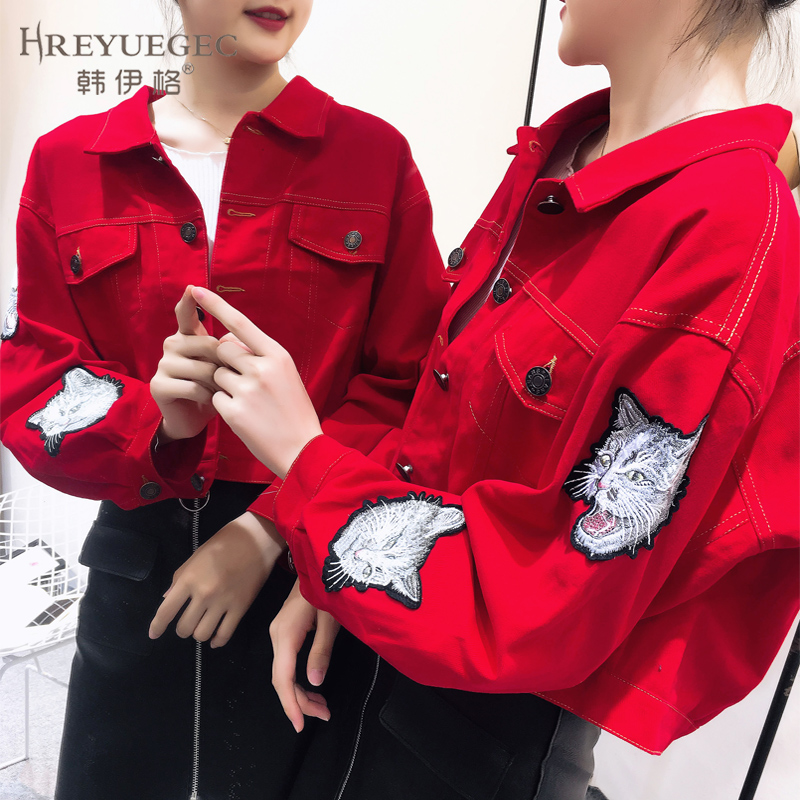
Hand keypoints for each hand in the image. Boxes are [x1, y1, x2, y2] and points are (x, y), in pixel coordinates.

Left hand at [149, 512, 285, 646]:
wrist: (256, 539)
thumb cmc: (223, 543)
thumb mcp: (195, 557)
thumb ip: (180, 579)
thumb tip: (166, 598)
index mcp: (188, 579)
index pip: (166, 611)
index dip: (157, 626)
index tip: (154, 634)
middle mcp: (203, 594)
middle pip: (184, 627)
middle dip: (182, 629)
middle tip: (188, 622)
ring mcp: (223, 602)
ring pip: (202, 634)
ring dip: (199, 634)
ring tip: (203, 626)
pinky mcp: (240, 608)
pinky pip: (225, 634)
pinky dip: (217, 641)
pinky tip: (215, 639)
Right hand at [150, 286, 220, 442]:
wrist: (195, 420)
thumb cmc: (214, 388)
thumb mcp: (223, 365)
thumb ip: (229, 347)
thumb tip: (237, 335)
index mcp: (188, 336)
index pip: (186, 313)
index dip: (189, 301)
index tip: (193, 287)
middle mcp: (172, 345)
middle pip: (208, 344)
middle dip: (226, 364)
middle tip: (228, 379)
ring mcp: (163, 364)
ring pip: (203, 368)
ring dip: (218, 383)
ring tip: (219, 391)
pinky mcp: (159, 385)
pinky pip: (194, 387)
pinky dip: (208, 397)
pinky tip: (209, 401)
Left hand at [191, 286, 322, 477]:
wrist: (302, 448)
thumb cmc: (293, 409)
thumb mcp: (285, 375)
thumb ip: (258, 355)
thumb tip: (226, 339)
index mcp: (277, 355)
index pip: (240, 323)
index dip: (215, 305)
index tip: (194, 289)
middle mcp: (261, 368)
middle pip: (222, 348)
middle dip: (224, 361)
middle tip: (243, 380)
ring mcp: (246, 390)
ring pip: (215, 374)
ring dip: (224, 385)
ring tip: (248, 402)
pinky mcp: (233, 411)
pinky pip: (214, 398)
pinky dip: (224, 406)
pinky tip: (244, 417)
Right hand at [270, 579, 340, 731]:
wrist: (320, 562)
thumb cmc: (328, 586)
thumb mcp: (331, 619)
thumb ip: (321, 650)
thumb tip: (313, 682)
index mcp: (286, 634)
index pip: (282, 677)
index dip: (290, 703)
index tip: (299, 725)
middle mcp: (277, 635)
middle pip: (281, 678)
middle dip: (299, 702)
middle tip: (323, 715)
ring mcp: (279, 632)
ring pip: (283, 672)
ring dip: (299, 692)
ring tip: (321, 706)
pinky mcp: (285, 630)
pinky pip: (287, 661)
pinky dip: (298, 678)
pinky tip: (312, 687)